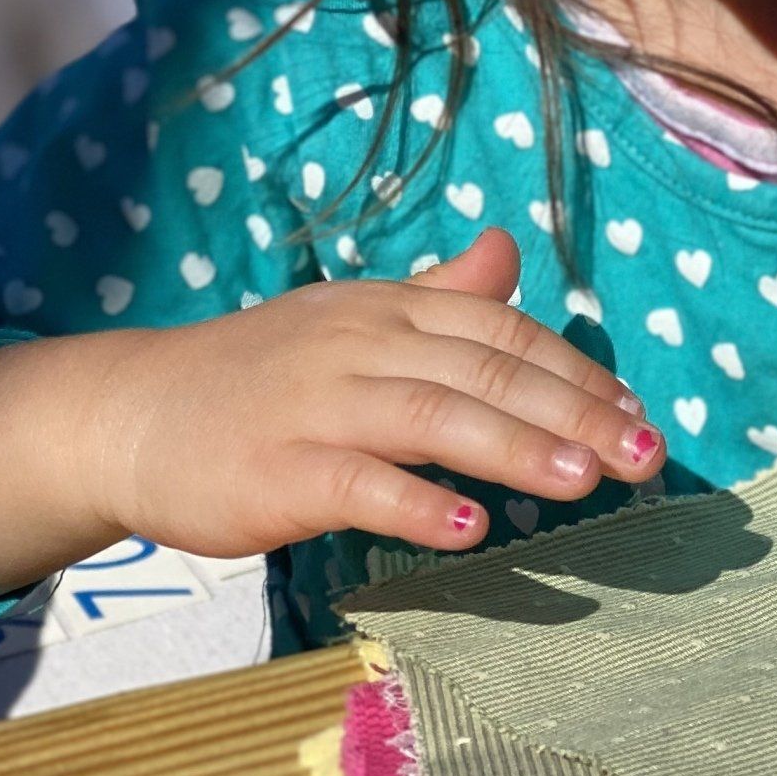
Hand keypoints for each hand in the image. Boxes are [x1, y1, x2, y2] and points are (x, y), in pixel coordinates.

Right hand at [83, 227, 660, 558]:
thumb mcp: (354, 318)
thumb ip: (439, 294)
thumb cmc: (259, 375)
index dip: (576, 371)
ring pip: (432, 416)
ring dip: (515, 448)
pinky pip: (357, 485)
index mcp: (387, 310)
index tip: (636, 415)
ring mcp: (316, 406)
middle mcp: (359, 344)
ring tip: (584, 481)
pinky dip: (417, 503)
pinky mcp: (277, 471)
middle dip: (573, 412)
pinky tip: (472, 528)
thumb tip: (509, 247)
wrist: (131, 414)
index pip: (502, 331)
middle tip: (645, 455)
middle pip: (484, 370)